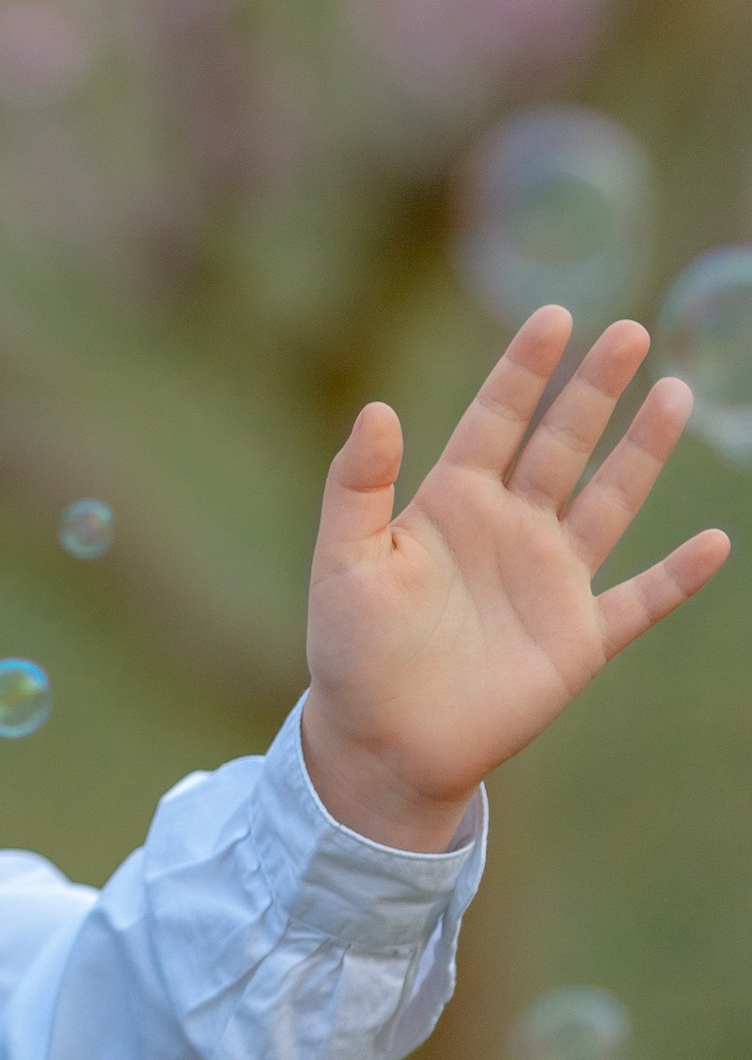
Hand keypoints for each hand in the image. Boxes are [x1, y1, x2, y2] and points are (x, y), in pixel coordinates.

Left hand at [300, 307, 730, 849]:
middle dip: (594, 389)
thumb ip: (357, 487)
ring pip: (609, 501)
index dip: (523, 370)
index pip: (495, 419)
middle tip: (628, 331)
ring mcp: (550, 581)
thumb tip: (377, 409)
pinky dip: (678, 576)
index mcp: (452, 503)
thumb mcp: (344, 562)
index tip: (554, 317)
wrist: (382, 742)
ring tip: (672, 392)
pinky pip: (641, 600)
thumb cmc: (351, 650)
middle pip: (562, 444)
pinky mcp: (579, 639)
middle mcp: (509, 529)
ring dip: (642, 452)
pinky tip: (717, 543)